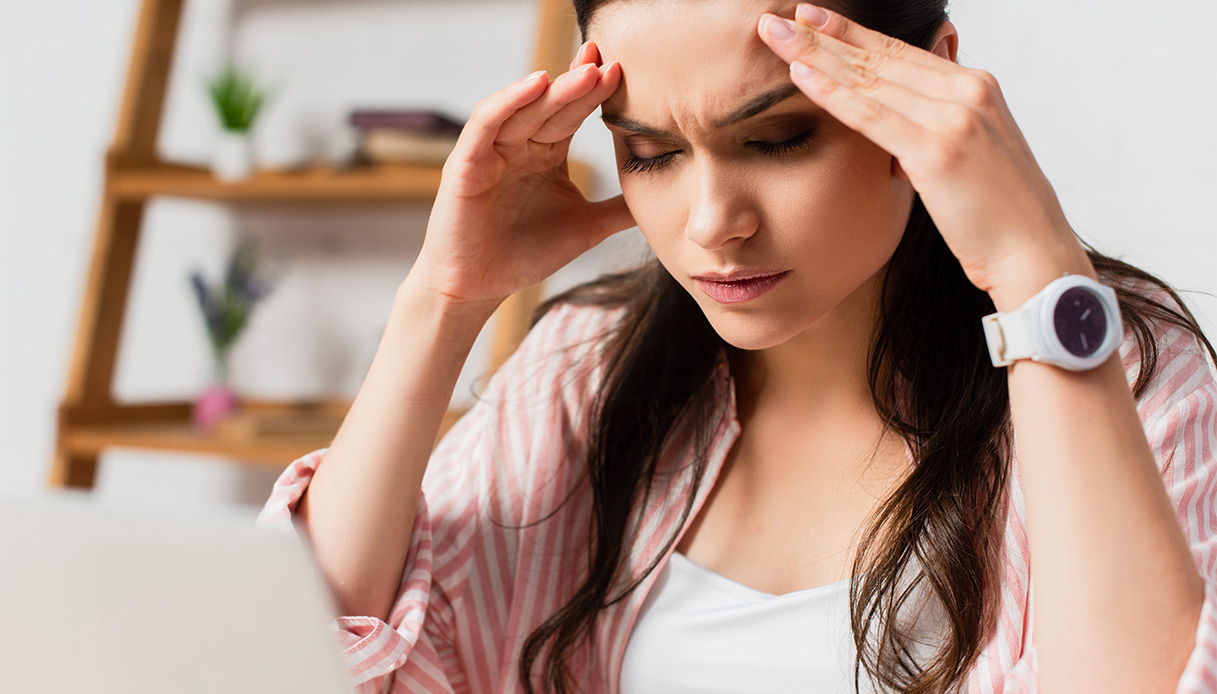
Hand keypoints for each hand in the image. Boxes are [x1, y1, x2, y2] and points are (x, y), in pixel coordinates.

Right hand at [412, 42, 634, 309]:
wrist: (476, 287)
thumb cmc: (523, 255)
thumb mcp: (586, 228)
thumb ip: (620, 209)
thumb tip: (666, 196)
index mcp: (547, 153)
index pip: (575, 112)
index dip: (597, 92)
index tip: (626, 73)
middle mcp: (520, 143)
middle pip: (555, 104)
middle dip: (583, 82)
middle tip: (612, 62)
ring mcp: (492, 148)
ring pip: (526, 108)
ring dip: (556, 88)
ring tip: (588, 70)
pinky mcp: (466, 160)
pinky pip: (487, 122)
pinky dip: (510, 100)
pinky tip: (537, 83)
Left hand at [757, 4, 1093, 307]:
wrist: (1033, 253)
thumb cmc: (998, 213)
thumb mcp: (973, 152)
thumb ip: (941, 121)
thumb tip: (906, 108)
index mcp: (976, 86)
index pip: (901, 52)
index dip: (853, 33)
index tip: (813, 18)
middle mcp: (968, 91)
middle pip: (880, 56)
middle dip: (824, 35)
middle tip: (779, 18)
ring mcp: (954, 118)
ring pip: (870, 78)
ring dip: (817, 54)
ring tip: (777, 36)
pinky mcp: (938, 151)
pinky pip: (872, 116)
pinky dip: (833, 93)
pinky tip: (801, 76)